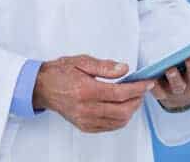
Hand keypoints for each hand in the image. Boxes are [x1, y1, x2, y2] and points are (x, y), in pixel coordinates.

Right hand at [32, 55, 154, 132]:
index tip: (147, 83)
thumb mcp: (82, 61)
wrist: (42, 87)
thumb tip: (124, 69)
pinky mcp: (84, 126)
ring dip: (131, 110)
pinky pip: (109, 127)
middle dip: (137, 100)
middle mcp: (86, 108)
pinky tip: (123, 107)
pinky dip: (121, 119)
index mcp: (86, 90)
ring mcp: (85, 120)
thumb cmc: (61, 72)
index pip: (120, 93)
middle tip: (143, 89)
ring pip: (118, 121)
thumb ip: (105, 66)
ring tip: (135, 97)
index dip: (137, 88)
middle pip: (122, 110)